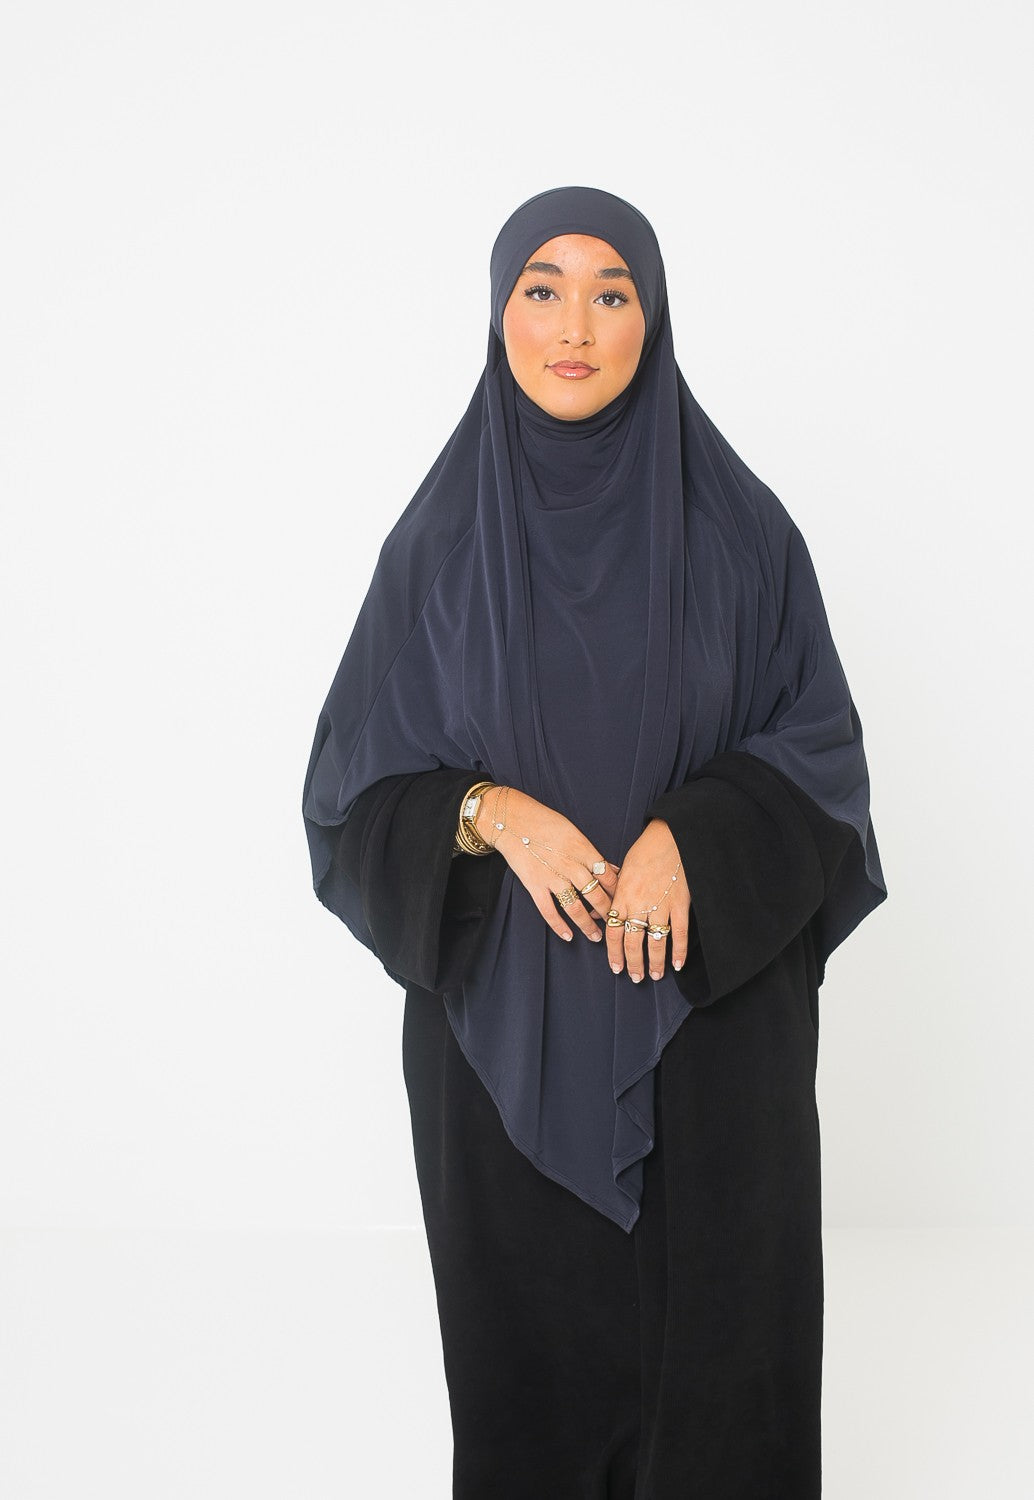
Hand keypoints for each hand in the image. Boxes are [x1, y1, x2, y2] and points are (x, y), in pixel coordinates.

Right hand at [479, 786, 618, 943]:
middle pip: (596, 896)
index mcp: (584, 850)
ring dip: (587, 925)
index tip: (622, 904)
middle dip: (608, 914)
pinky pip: (549, 911)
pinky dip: (559, 926)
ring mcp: (552, 877)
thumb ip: (593, 853)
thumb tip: (612, 868)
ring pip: (575, 908)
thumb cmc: (545, 822)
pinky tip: (568, 936)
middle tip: (615, 926)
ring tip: (595, 937)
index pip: (608, 878)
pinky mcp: (535, 885)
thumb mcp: (575, 832)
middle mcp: (571, 866)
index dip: (618, 894)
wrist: (514, 820)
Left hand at [605, 819, 689, 982]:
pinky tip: (678, 964)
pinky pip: (680, 932)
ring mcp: (660, 905)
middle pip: (633, 942)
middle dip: (633, 963)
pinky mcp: (680, 903)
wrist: (671, 837)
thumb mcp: (621, 871)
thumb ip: (610, 896)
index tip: (616, 967)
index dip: (614, 953)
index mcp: (622, 897)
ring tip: (656, 975)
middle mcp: (639, 905)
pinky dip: (679, 950)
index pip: (613, 932)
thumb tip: (597, 915)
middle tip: (635, 978)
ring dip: (655, 962)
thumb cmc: (645, 852)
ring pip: (655, 942)